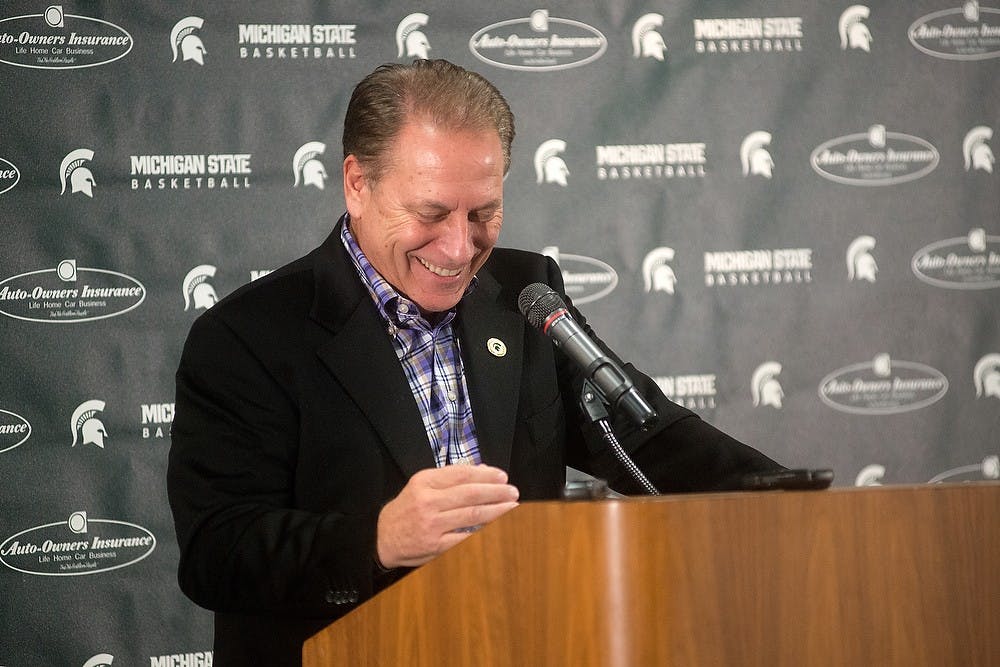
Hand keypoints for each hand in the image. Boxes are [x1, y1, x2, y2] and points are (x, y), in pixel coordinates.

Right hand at [376, 464, 518, 567]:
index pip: (461, 474)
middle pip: (470, 494)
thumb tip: (482, 470)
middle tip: (513, 491)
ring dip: (497, 510)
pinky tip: (497, 525)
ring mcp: (432, 524)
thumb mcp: (422, 485)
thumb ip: (450, 478)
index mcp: (424, 482)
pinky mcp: (436, 545)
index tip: (502, 476)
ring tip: (512, 506)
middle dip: (496, 491)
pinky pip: (466, 536)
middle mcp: (428, 502)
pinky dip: (484, 530)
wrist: (382, 537)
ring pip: (472, 515)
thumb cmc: (407, 508)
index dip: (486, 474)